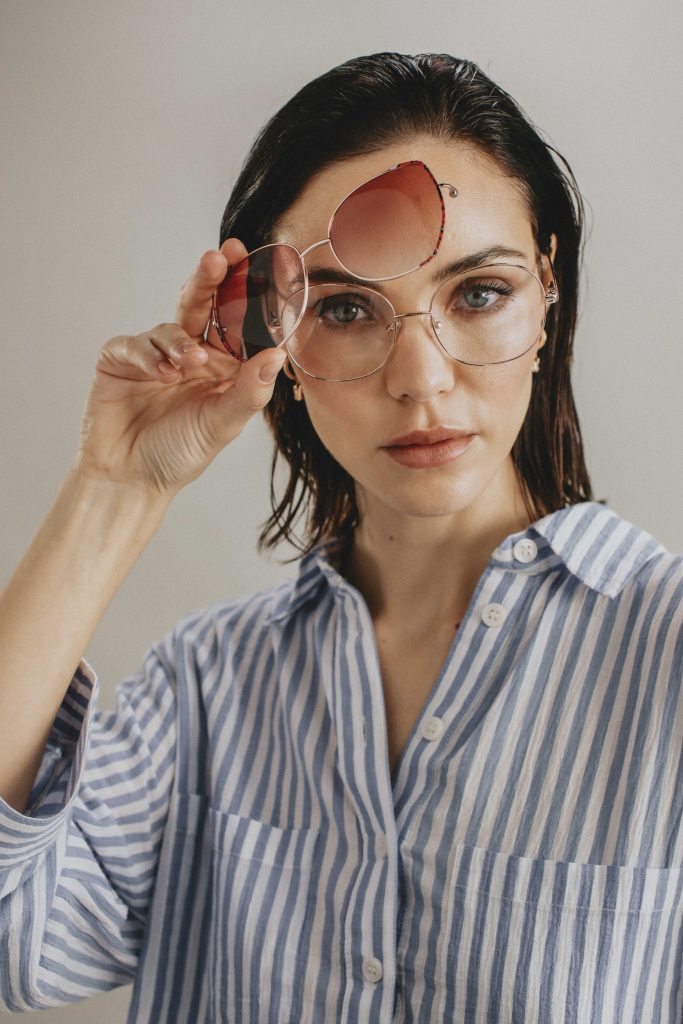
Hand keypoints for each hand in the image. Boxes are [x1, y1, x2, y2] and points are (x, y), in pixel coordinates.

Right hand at [74, 239, 286, 497]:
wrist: (130, 479)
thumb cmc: (180, 454)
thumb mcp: (222, 424)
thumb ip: (249, 390)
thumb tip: (277, 355)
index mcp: (223, 366)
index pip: (237, 323)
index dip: (246, 295)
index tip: (259, 266)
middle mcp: (192, 353)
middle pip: (204, 306)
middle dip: (212, 279)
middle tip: (220, 256)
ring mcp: (155, 353)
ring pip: (172, 324)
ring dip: (182, 339)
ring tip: (191, 364)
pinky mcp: (122, 358)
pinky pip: (137, 343)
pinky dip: (151, 355)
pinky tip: (162, 375)